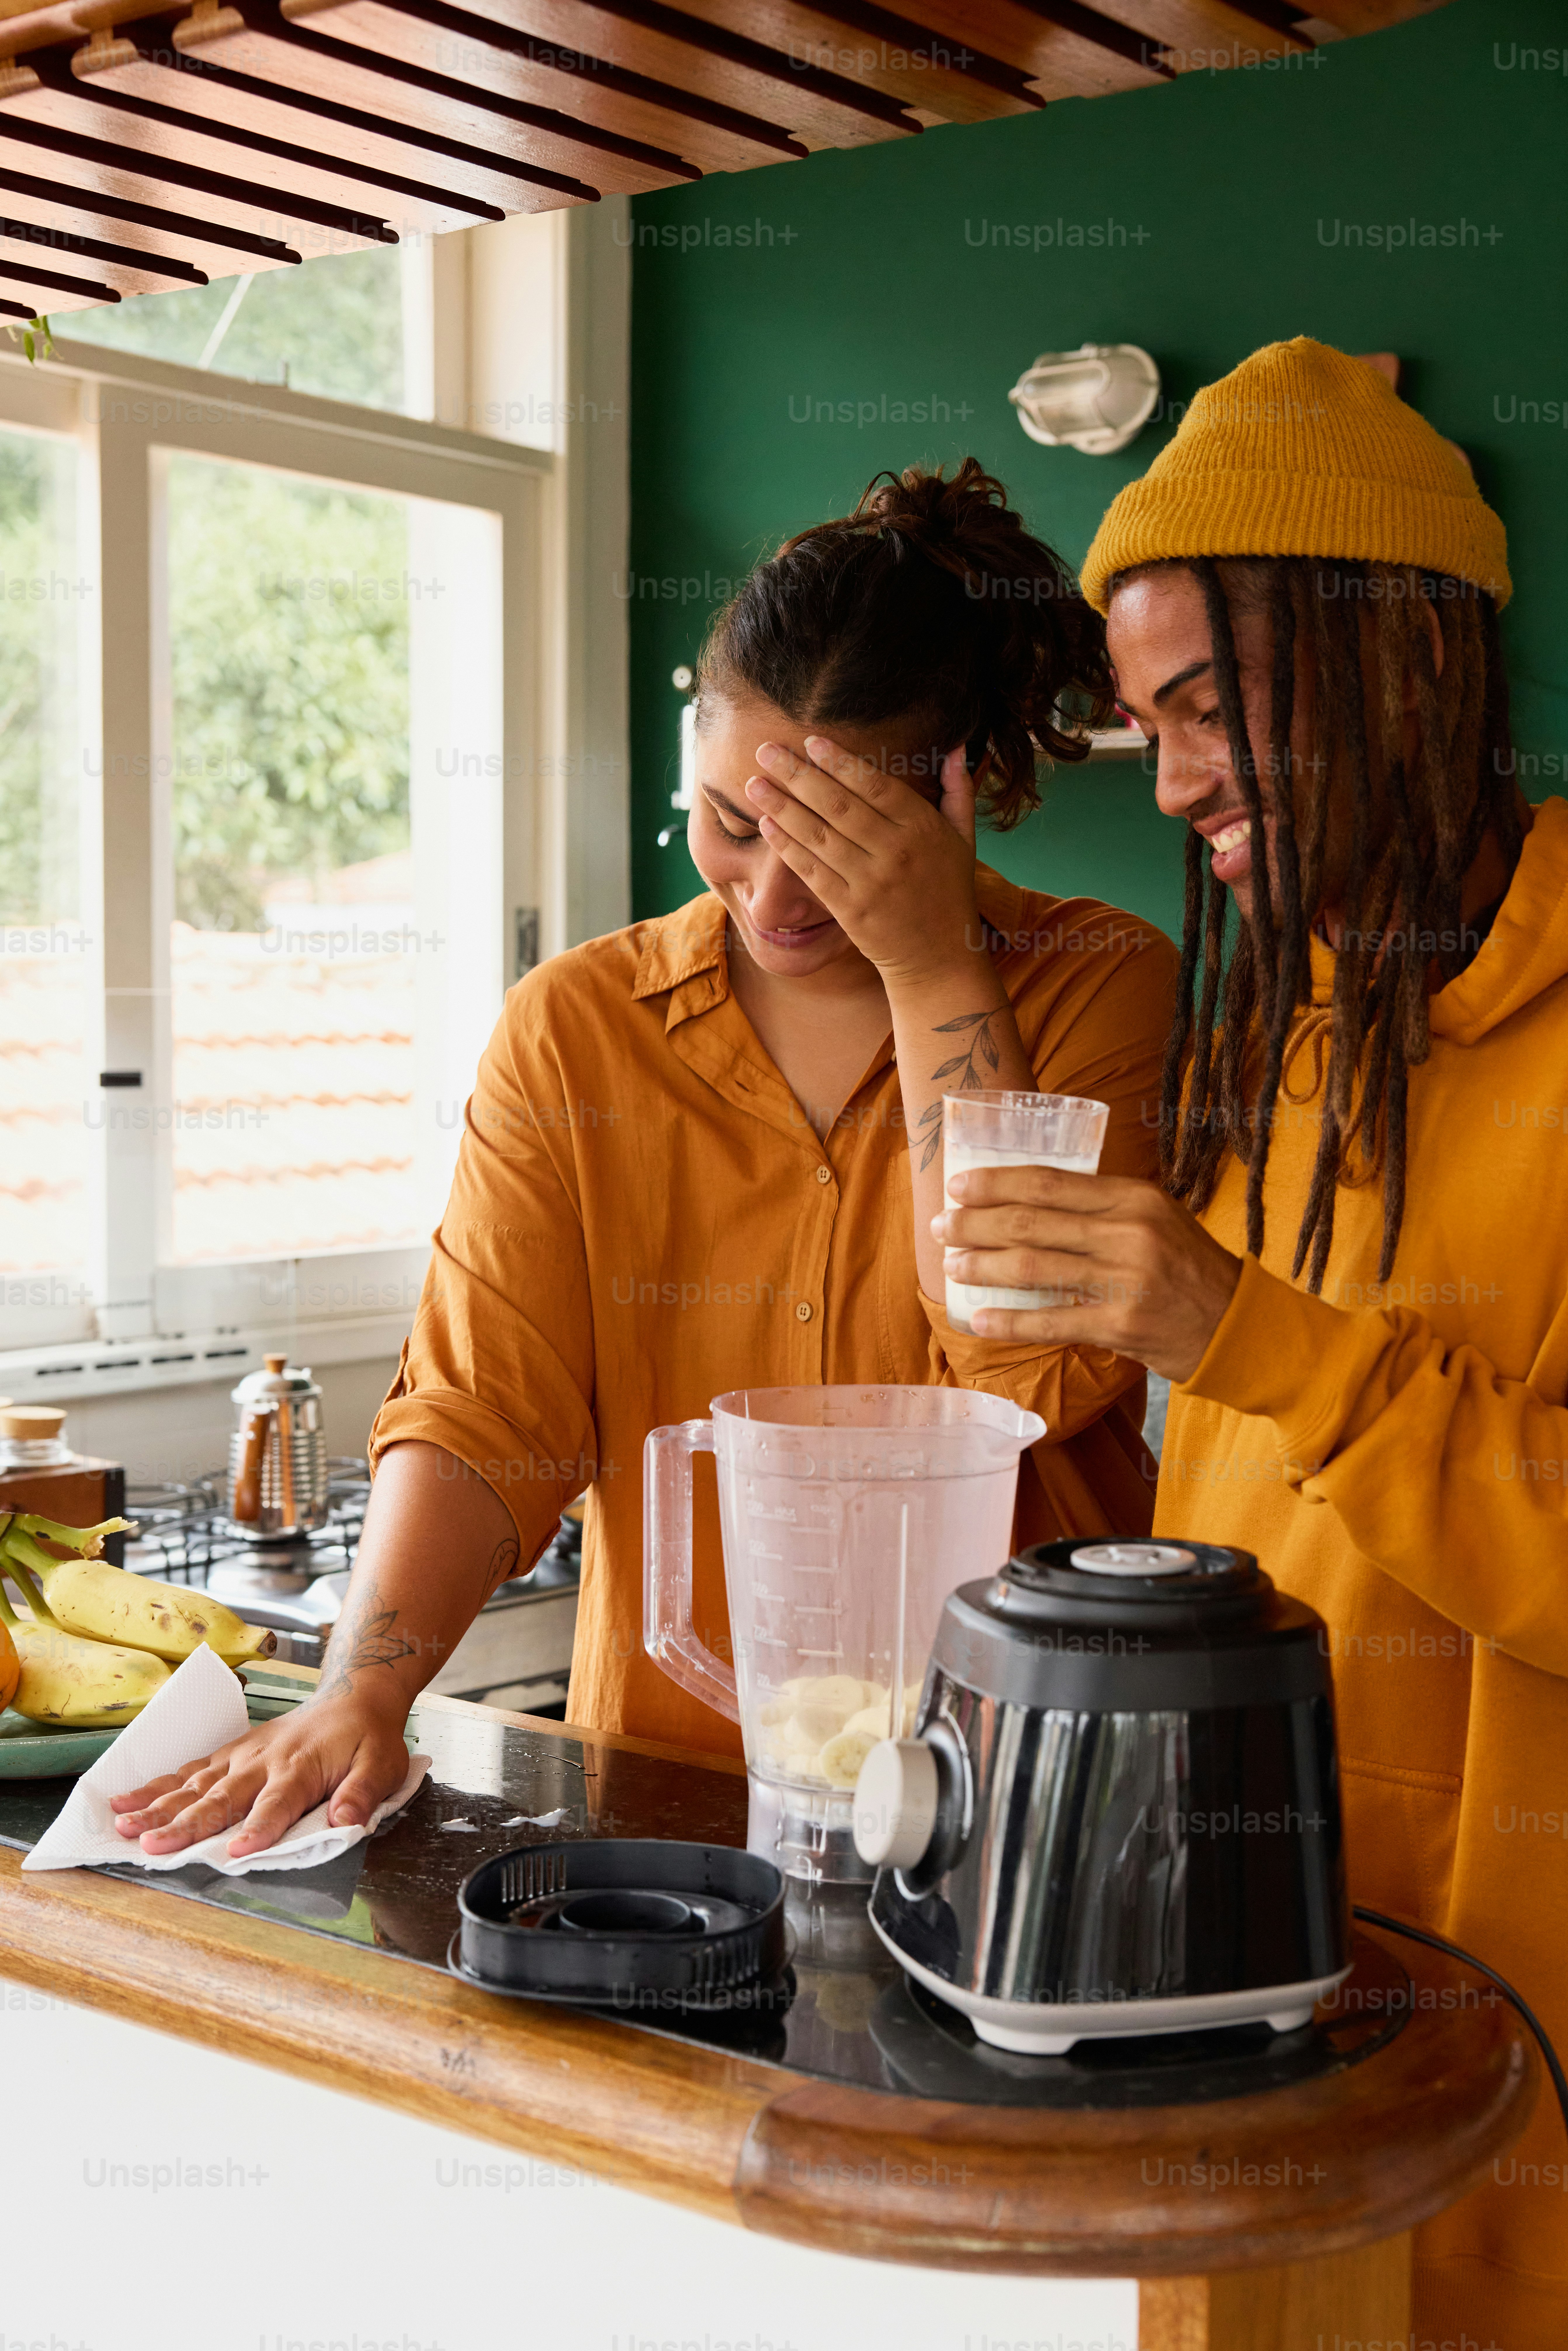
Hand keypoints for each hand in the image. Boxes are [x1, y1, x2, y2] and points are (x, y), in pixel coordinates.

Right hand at [109, 1688, 413, 1858]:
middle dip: (185, 1825)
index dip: (258, 1829)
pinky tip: (128, 1799)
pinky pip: (190, 1769)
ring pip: (194, 1785)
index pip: (277, 1805)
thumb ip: (363, 1794)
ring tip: (123, 1825)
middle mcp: (264, 1763)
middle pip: (221, 1798)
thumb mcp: (382, 1765)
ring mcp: (242, 1756)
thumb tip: (349, 1822)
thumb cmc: (367, 1738)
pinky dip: (157, 1785)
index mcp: (301, 1770)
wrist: (355, 1697)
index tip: (235, 1852)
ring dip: (158, 1806)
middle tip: (151, 1846)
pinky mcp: (230, 1753)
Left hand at [744, 733, 980, 985]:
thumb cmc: (949, 891)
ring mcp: (871, 883)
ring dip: (782, 807)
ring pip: (819, 836)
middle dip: (798, 775)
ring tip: (754, 784)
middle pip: (839, 805)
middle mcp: (896, 852)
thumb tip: (954, 748)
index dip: (840, 762)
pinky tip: (766, 825)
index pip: (875, 785)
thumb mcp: (963, 839)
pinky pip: (812, 871)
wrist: (939, 957)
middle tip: (766, 750)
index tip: (811, 741)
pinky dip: (787, 847)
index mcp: (922, 828)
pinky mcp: (850, 910)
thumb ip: (958, 792)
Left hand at [934, 1165, 1242, 1382]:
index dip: (996, 1183)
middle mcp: (1129, 1232)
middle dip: (975, 1224)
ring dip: (983, 1268)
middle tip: (941, 1227)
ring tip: (952, 1268)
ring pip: (1033, 1268)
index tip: (958, 1186)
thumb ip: (1099, 1207)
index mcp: (1133, 1197)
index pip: (1049, 1181)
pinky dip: (1009, 1322)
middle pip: (1031, 1221)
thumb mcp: (1153, 1218)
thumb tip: (1026, 1200)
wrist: (1236, 1324)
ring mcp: (1126, 1280)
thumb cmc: (1185, 1267)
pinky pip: (1050, 1320)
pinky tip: (979, 1320)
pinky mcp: (1121, 1325)